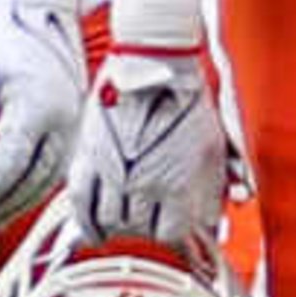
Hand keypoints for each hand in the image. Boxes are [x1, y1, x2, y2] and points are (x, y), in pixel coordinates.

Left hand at [0, 0, 87, 228]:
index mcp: (37, 109)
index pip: (10, 169)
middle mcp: (65, 118)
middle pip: (36, 179)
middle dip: (4, 204)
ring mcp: (76, 116)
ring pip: (54, 174)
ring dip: (24, 197)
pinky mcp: (78, 112)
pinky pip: (63, 158)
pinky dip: (42, 180)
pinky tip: (22, 187)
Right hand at [66, 45, 229, 251]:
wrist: (153, 60)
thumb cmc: (187, 100)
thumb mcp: (214, 145)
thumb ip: (215, 188)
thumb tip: (214, 221)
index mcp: (176, 183)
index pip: (171, 235)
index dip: (175, 235)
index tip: (175, 233)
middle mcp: (141, 184)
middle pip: (139, 231)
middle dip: (148, 228)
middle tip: (152, 221)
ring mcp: (111, 173)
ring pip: (109, 221)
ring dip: (120, 225)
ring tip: (128, 219)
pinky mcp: (87, 159)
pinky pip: (80, 205)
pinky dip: (87, 222)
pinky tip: (95, 229)